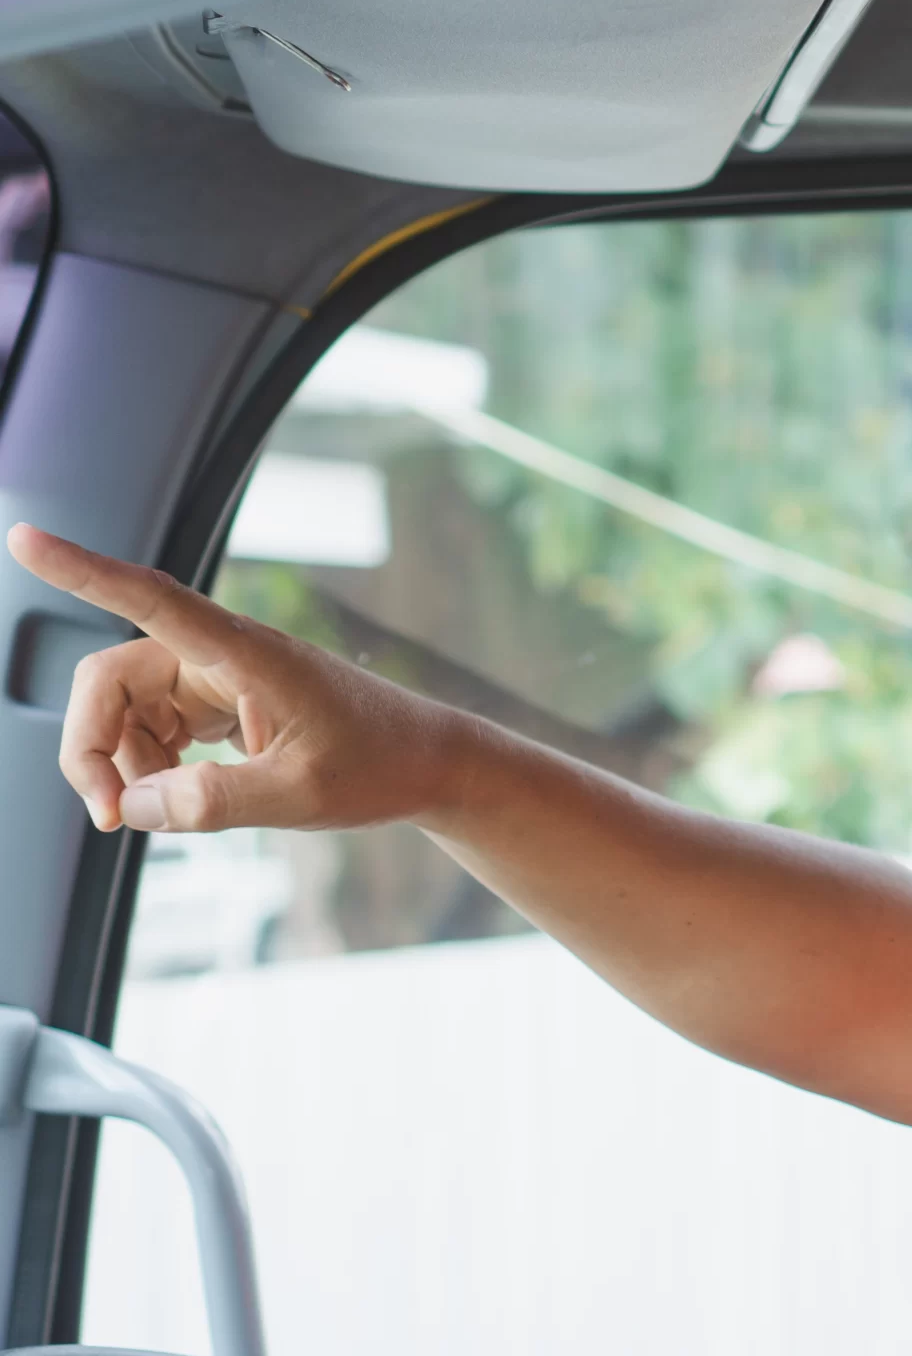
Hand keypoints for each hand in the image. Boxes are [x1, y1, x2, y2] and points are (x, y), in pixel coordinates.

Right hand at [6, 524, 476, 833]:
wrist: (427, 765)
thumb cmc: (378, 766)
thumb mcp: (299, 796)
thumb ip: (216, 802)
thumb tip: (137, 805)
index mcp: (243, 652)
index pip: (149, 598)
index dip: (82, 570)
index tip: (23, 538)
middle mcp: (221, 654)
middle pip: (111, 679)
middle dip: (93, 746)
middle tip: (111, 816)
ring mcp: (218, 676)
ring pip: (126, 708)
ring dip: (125, 763)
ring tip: (168, 810)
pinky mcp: (220, 702)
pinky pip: (154, 726)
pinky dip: (150, 765)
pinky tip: (183, 795)